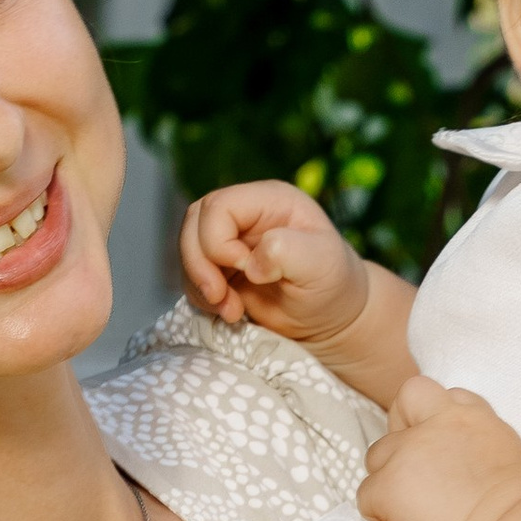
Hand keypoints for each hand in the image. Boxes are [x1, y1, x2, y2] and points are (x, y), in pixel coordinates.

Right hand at [179, 179, 366, 349]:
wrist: (331, 319)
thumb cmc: (333, 285)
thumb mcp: (323, 264)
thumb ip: (289, 252)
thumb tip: (252, 264)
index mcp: (268, 201)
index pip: (219, 206)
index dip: (219, 241)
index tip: (247, 270)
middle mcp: (244, 216)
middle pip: (193, 224)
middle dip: (199, 265)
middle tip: (221, 297)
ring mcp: (229, 242)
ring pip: (188, 251)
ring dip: (199, 285)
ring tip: (232, 311)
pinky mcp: (220, 270)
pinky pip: (192, 278)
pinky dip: (203, 299)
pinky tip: (231, 313)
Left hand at [357, 376, 520, 520]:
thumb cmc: (516, 518)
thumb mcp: (504, 457)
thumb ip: (474, 444)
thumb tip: (452, 463)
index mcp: (473, 419)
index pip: (439, 394)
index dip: (431, 418)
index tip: (441, 450)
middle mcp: (439, 424)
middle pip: (401, 407)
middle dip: (402, 436)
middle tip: (417, 475)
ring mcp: (409, 451)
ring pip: (376, 454)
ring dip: (389, 477)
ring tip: (413, 509)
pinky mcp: (388, 483)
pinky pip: (366, 496)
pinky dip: (380, 515)